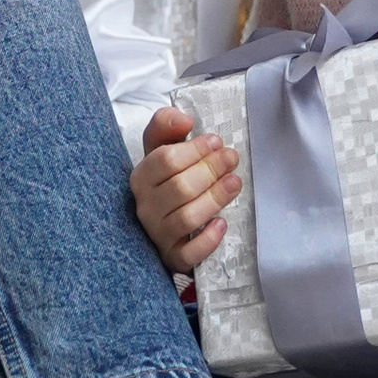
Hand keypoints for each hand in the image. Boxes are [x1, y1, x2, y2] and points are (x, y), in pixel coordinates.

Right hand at [133, 103, 240, 273]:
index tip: (217, 141)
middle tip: (232, 158)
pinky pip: (188, 254)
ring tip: (235, 182)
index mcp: (141, 177)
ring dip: (215, 198)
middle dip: (211, 170)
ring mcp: (158, 234)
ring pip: (186, 218)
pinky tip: (222, 224)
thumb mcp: (162, 147)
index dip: (195, 149)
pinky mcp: (173, 257)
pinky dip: (207, 240)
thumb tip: (184, 120)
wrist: (163, 220)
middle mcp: (145, 207)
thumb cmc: (168, 178)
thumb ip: (166, 124)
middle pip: (180, 187)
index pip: (165, 160)